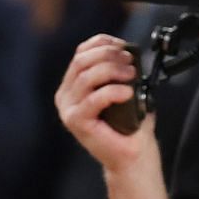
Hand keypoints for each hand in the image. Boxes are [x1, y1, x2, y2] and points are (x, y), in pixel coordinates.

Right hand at [56, 33, 155, 170]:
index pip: (81, 52)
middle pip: (81, 60)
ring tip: (131, 75)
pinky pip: (93, 98)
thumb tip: (127, 51)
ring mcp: (69, 109)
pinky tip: (127, 93)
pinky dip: (113, 91)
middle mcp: (66, 95)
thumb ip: (118, 70)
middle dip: (109, 55)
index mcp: (73, 84)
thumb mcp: (124, 88)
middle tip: (130, 61)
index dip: (103, 43)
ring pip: (86, 76)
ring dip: (112, 70)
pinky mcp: (76, 121)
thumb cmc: (129, 124)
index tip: (124, 47)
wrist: (132, 155)